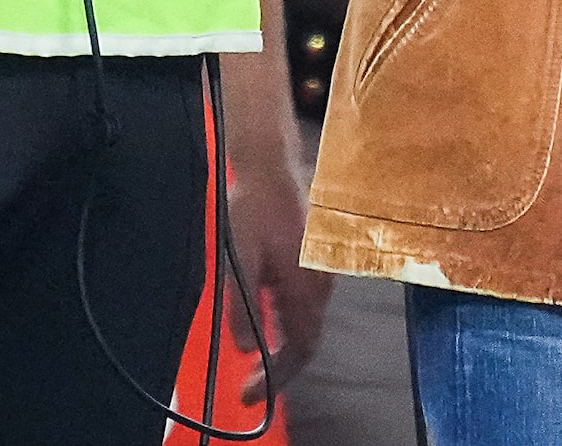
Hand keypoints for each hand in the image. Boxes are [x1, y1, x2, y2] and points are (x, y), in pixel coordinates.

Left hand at [223, 147, 331, 402]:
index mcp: (304, 287)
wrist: (271, 165)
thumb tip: (247, 349)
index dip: (277, 378)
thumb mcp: (238, 258)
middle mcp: (321, 284)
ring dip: (285, 348)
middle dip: (280, 369)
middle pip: (308, 340)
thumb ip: (242, 305)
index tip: (249, 395)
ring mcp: (323, 271)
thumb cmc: (252, 209)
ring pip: (310, 323)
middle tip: (249, 386)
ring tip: (257, 363)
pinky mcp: (317, 260)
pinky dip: (290, 326)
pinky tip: (269, 324)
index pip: (300, 348)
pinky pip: (308, 306)